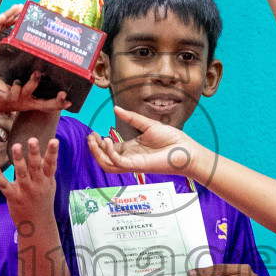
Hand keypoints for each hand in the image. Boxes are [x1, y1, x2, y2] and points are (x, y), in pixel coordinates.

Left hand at [0, 71, 68, 114]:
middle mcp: (28, 102)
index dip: (60, 104)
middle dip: (55, 101)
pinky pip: (12, 91)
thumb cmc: (9, 95)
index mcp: (33, 102)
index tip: (71, 102)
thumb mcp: (24, 94)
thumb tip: (45, 73)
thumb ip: (34, 87)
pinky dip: (14, 86)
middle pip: (44, 104)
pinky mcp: (7, 96)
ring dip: (32, 83)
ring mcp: (18, 100)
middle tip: (64, 94)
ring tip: (37, 74)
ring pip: (27, 92)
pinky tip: (17, 82)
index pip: (50, 105)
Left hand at [0, 137, 59, 223]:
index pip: (51, 164)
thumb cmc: (43, 201)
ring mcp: (25, 191)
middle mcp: (37, 185)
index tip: (54, 140)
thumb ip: (46, 169)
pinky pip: (5, 184)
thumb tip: (46, 151)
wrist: (37, 224)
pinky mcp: (13, 197)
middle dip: (34, 153)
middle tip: (32, 139)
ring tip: (16, 145)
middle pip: (36, 167)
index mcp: (47, 180)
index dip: (53, 152)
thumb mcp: (49, 185)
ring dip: (18, 159)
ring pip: (21, 173)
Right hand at [86, 107, 205, 177]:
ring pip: (108, 164)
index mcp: (131, 149)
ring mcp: (133, 163)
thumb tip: (116, 109)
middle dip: (94, 149)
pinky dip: (109, 154)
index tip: (93, 133)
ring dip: (97, 154)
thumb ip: (131, 118)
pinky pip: (118, 163)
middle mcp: (130, 157)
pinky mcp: (137, 166)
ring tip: (94, 140)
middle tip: (89, 137)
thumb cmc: (172, 140)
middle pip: (105, 159)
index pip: (109, 149)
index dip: (99, 143)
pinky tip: (107, 141)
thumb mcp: (148, 124)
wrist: (186, 149)